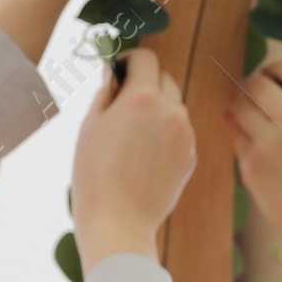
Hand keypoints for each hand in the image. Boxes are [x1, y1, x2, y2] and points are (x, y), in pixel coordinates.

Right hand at [71, 48, 196, 273]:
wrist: (118, 223)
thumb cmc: (95, 176)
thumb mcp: (90, 127)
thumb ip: (105, 93)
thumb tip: (112, 72)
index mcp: (143, 98)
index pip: (145, 58)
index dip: (129, 59)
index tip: (117, 70)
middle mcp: (171, 111)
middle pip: (164, 79)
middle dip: (145, 82)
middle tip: (122, 101)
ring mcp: (185, 135)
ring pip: (174, 106)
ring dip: (157, 108)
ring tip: (131, 134)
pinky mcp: (190, 156)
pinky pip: (180, 132)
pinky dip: (165, 133)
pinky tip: (143, 155)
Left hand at [228, 58, 281, 281]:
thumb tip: (264, 80)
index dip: (274, 70)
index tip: (272, 79)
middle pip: (256, 83)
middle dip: (253, 87)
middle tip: (256, 98)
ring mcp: (269, 143)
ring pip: (238, 107)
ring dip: (242, 109)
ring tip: (254, 121)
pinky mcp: (250, 165)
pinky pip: (238, 137)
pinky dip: (244, 140)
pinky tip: (262, 154)